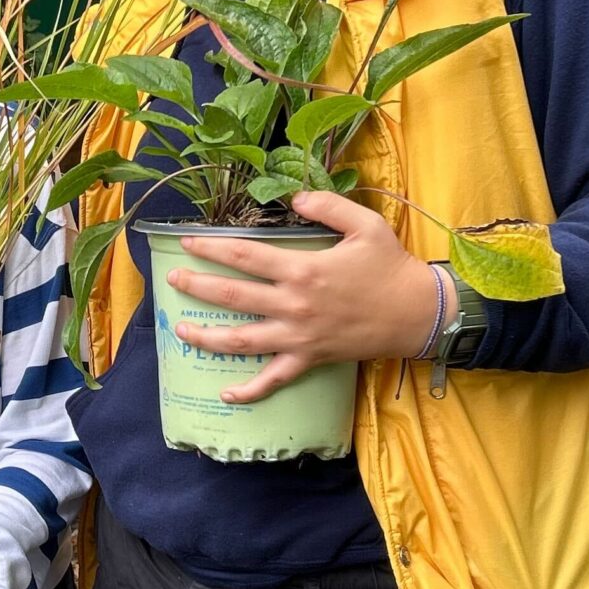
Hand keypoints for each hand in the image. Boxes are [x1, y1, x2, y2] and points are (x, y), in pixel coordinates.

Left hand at [163, 189, 443, 403]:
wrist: (416, 312)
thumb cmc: (390, 266)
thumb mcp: (365, 224)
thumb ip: (327, 205)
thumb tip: (294, 196)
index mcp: (303, 269)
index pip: (245, 257)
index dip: (212, 249)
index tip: (187, 243)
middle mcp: (294, 305)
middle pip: (233, 296)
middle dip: (197, 287)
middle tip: (172, 280)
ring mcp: (299, 336)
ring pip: (241, 340)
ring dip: (206, 336)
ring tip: (180, 329)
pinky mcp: (309, 358)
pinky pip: (274, 378)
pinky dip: (249, 390)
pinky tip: (225, 392)